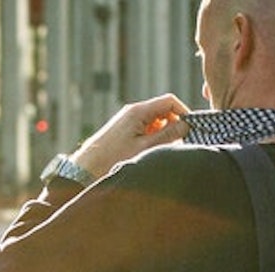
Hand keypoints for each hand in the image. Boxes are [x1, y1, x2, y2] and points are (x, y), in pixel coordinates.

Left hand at [70, 93, 191, 180]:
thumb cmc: (113, 158)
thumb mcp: (145, 147)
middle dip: (174, 125)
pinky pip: (145, 128)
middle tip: (177, 143)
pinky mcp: (124, 129)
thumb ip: (168, 135)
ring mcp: (127, 119)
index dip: (183, 112)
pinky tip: (149, 151)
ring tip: (160, 150)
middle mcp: (132, 111)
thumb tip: (187, 125)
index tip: (189, 128)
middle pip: (163, 110)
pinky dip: (152, 137)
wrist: (85, 167)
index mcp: (138, 111)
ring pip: (155, 121)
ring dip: (163, 133)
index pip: (169, 101)